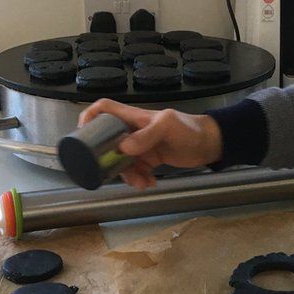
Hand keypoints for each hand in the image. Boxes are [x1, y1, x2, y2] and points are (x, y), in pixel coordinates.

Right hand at [78, 99, 223, 188]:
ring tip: (142, 183)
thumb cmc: (189, 128)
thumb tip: (122, 148)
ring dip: (128, 175)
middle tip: (115, 173)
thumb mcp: (168, 127)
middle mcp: (133, 130)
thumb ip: (146, 136)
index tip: (82, 134)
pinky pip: (136, 171)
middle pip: (108, 142)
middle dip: (109, 160)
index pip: (104, 109)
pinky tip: (151, 183)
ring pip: (122, 161)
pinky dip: (140, 179)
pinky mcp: (150, 159)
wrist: (211, 143)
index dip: (89, 117)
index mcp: (134, 117)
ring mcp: (141, 146)